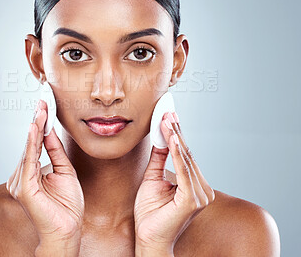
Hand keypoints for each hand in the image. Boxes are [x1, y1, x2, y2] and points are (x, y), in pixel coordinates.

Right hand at [6, 99, 84, 250]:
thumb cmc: (67, 205)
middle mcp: (22, 175)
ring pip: (29, 149)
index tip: (45, 107)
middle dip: (38, 121)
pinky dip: (31, 143)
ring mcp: (20, 181)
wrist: (68, 229)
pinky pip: (28, 160)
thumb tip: (50, 131)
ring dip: (36, 128)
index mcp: (31, 172)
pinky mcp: (23, 187)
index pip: (36, 143)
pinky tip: (33, 128)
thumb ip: (55, 151)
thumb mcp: (64, 170)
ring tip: (41, 110)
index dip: (40, 125)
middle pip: (31, 143)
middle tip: (43, 102)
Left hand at [134, 112, 214, 254]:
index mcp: (194, 185)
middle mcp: (202, 189)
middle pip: (187, 154)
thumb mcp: (152, 179)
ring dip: (175, 138)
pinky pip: (184, 171)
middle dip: (176, 132)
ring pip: (186, 159)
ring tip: (167, 120)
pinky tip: (172, 139)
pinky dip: (177, 154)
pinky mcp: (192, 200)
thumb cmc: (150, 214)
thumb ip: (159, 160)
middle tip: (167, 112)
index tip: (168, 116)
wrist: (148, 238)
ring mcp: (200, 195)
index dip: (176, 134)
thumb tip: (160, 138)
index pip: (185, 155)